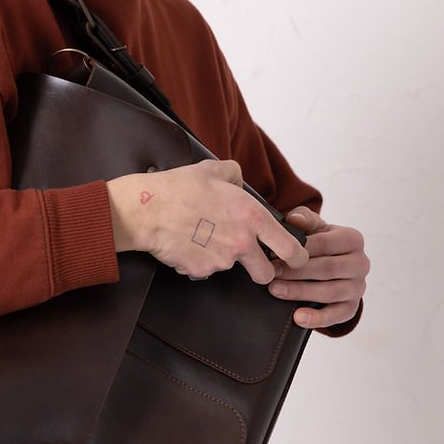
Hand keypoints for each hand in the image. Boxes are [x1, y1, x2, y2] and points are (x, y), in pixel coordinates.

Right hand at [107, 160, 309, 285]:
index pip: (290, 247)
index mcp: (252, 217)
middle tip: (252, 263)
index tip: (295, 260)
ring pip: (229, 268)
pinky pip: (204, 270)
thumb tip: (239, 182)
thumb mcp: (213, 170)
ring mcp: (221, 261)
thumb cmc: (178, 188)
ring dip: (220, 258)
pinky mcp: (200, 272)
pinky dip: (198, 261)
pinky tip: (185, 244)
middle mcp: (241, 243)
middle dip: (262, 271)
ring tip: (200, 237)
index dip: (297, 257)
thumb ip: (234, 175)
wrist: (146, 210)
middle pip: (266, 274)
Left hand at [268, 207, 368, 328]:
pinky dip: (317, 318)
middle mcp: (361, 263)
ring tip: (276, 291)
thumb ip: (304, 219)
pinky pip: (336, 315)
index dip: (298, 250)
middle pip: (327, 269)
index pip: (325, 244)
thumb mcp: (313, 228)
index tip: (273, 255)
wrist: (330, 265)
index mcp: (353, 239)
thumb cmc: (319, 244)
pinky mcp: (352, 307)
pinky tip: (298, 318)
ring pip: (329, 292)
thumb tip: (295, 219)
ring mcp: (358, 287)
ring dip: (300, 292)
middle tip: (271, 274)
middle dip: (296, 272)